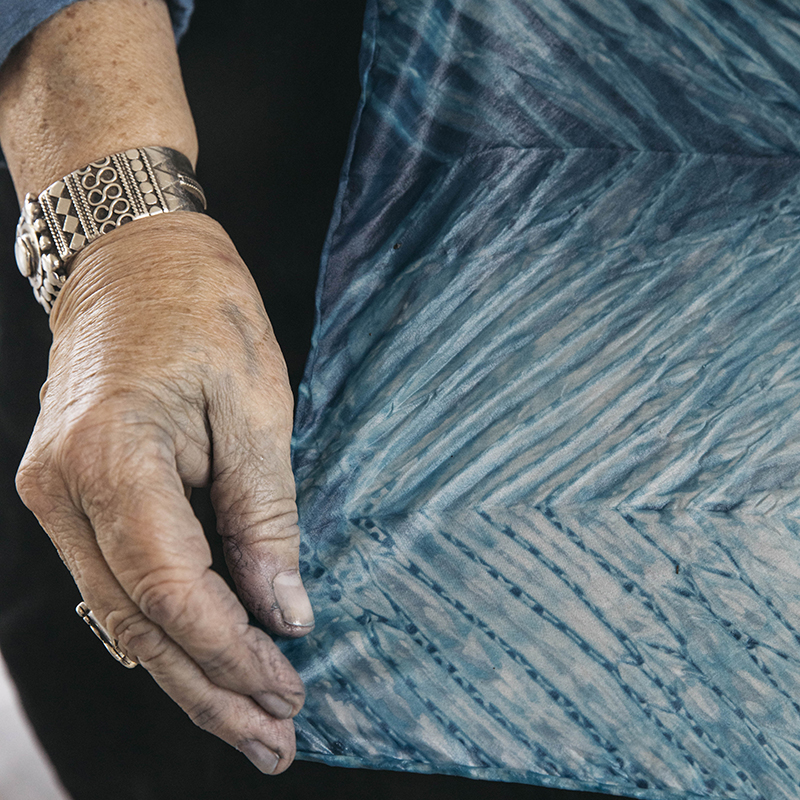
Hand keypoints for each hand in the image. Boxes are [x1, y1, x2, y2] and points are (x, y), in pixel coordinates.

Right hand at [15, 212, 313, 774]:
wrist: (133, 256)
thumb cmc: (202, 311)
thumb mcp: (256, 407)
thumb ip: (264, 517)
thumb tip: (281, 611)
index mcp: (109, 460)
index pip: (170, 593)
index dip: (232, 653)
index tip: (288, 687)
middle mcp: (62, 492)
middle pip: (137, 624)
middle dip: (209, 690)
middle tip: (272, 741)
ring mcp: (58, 496)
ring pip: (122, 614)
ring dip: (188, 670)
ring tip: (249, 719)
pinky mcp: (75, 494)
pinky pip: (119, 580)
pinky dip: (167, 626)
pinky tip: (206, 659)